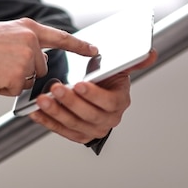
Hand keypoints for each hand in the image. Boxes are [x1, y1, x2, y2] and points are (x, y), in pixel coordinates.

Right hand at [0, 18, 97, 95]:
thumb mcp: (5, 33)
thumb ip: (25, 41)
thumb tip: (41, 57)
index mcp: (28, 28)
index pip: (60, 37)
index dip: (78, 45)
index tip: (94, 50)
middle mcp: (31, 41)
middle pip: (41, 66)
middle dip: (24, 71)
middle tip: (1, 63)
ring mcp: (26, 58)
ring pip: (29, 79)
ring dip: (13, 80)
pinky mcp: (19, 75)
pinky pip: (17, 89)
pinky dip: (4, 88)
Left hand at [29, 49, 157, 143]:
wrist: (98, 94)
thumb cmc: (107, 80)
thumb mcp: (120, 68)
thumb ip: (134, 60)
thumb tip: (151, 52)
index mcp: (119, 103)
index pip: (107, 102)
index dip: (93, 94)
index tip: (79, 83)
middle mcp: (108, 120)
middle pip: (88, 114)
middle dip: (70, 101)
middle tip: (55, 88)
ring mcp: (92, 130)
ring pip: (73, 124)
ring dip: (56, 112)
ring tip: (42, 99)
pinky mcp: (77, 135)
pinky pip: (61, 130)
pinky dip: (48, 122)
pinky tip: (36, 112)